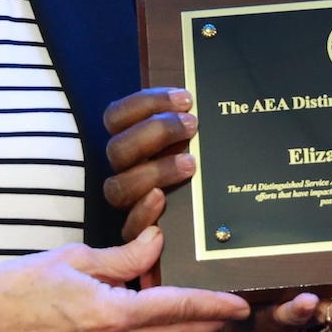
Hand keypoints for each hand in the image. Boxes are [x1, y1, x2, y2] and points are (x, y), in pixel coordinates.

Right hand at [0, 226, 247, 331]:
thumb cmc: (15, 289)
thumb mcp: (72, 259)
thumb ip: (120, 256)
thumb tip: (156, 243)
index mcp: (111, 316)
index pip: (175, 309)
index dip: (211, 306)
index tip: (240, 302)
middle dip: (206, 324)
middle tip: (233, 309)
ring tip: (204, 315)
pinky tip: (158, 324)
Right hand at [102, 87, 198, 256]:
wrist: (217, 221)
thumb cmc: (203, 168)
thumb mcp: (196, 143)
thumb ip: (187, 123)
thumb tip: (200, 102)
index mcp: (130, 142)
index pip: (115, 116)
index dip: (146, 103)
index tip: (185, 99)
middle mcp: (125, 170)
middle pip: (118, 149)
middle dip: (156, 132)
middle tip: (192, 126)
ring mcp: (130, 201)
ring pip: (119, 187)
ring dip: (155, 170)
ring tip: (190, 163)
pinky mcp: (139, 232)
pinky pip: (128, 228)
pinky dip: (143, 212)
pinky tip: (162, 199)